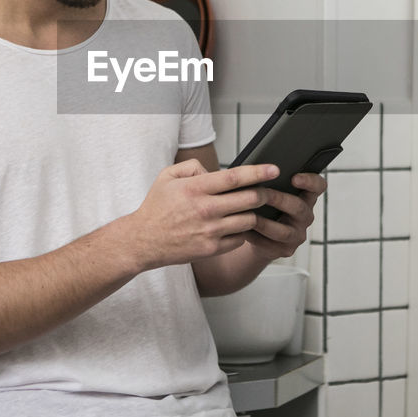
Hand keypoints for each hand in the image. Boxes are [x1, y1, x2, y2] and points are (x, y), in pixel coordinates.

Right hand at [126, 159, 283, 270]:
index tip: (274, 169)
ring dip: (255, 213)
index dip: (258, 172)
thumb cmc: (156, 207)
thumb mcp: (167, 176)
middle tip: (268, 190)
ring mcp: (210, 231)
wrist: (143, 241)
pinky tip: (237, 226)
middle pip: (250, 199)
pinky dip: (243, 231)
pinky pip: (240, 238)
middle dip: (264, 193)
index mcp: (196, 188)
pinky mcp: (211, 249)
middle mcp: (205, 209)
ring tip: (253, 209)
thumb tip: (214, 170)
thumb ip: (192, 166)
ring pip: (249, 220)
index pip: (235, 177)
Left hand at [246, 172, 325, 259]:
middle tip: (263, 194)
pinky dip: (256, 237)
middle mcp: (305, 215)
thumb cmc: (263, 205)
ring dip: (266, 223)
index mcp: (306, 196)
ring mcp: (297, 234)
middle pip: (299, 207)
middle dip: (279, 200)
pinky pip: (271, 244)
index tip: (294, 177)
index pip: (318, 186)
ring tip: (250, 216)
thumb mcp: (270, 190)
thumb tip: (256, 167)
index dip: (310, 181)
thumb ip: (270, 180)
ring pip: (284, 230)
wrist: (258, 234)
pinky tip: (244, 230)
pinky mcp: (285, 249)